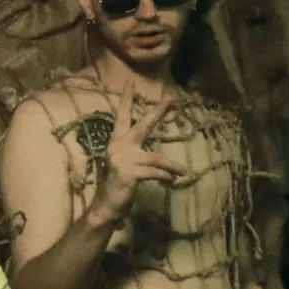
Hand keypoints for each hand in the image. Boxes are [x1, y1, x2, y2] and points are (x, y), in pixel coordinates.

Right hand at [89, 82, 185, 224]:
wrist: (106, 206)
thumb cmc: (118, 185)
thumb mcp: (127, 165)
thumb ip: (138, 154)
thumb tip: (162, 157)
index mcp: (116, 142)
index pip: (122, 117)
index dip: (125, 100)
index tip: (130, 83)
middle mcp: (118, 147)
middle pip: (142, 126)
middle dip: (157, 112)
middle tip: (170, 98)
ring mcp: (122, 159)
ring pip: (155, 157)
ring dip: (171, 166)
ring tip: (182, 172)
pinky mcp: (128, 173)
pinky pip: (154, 171)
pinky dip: (165, 176)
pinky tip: (171, 181)